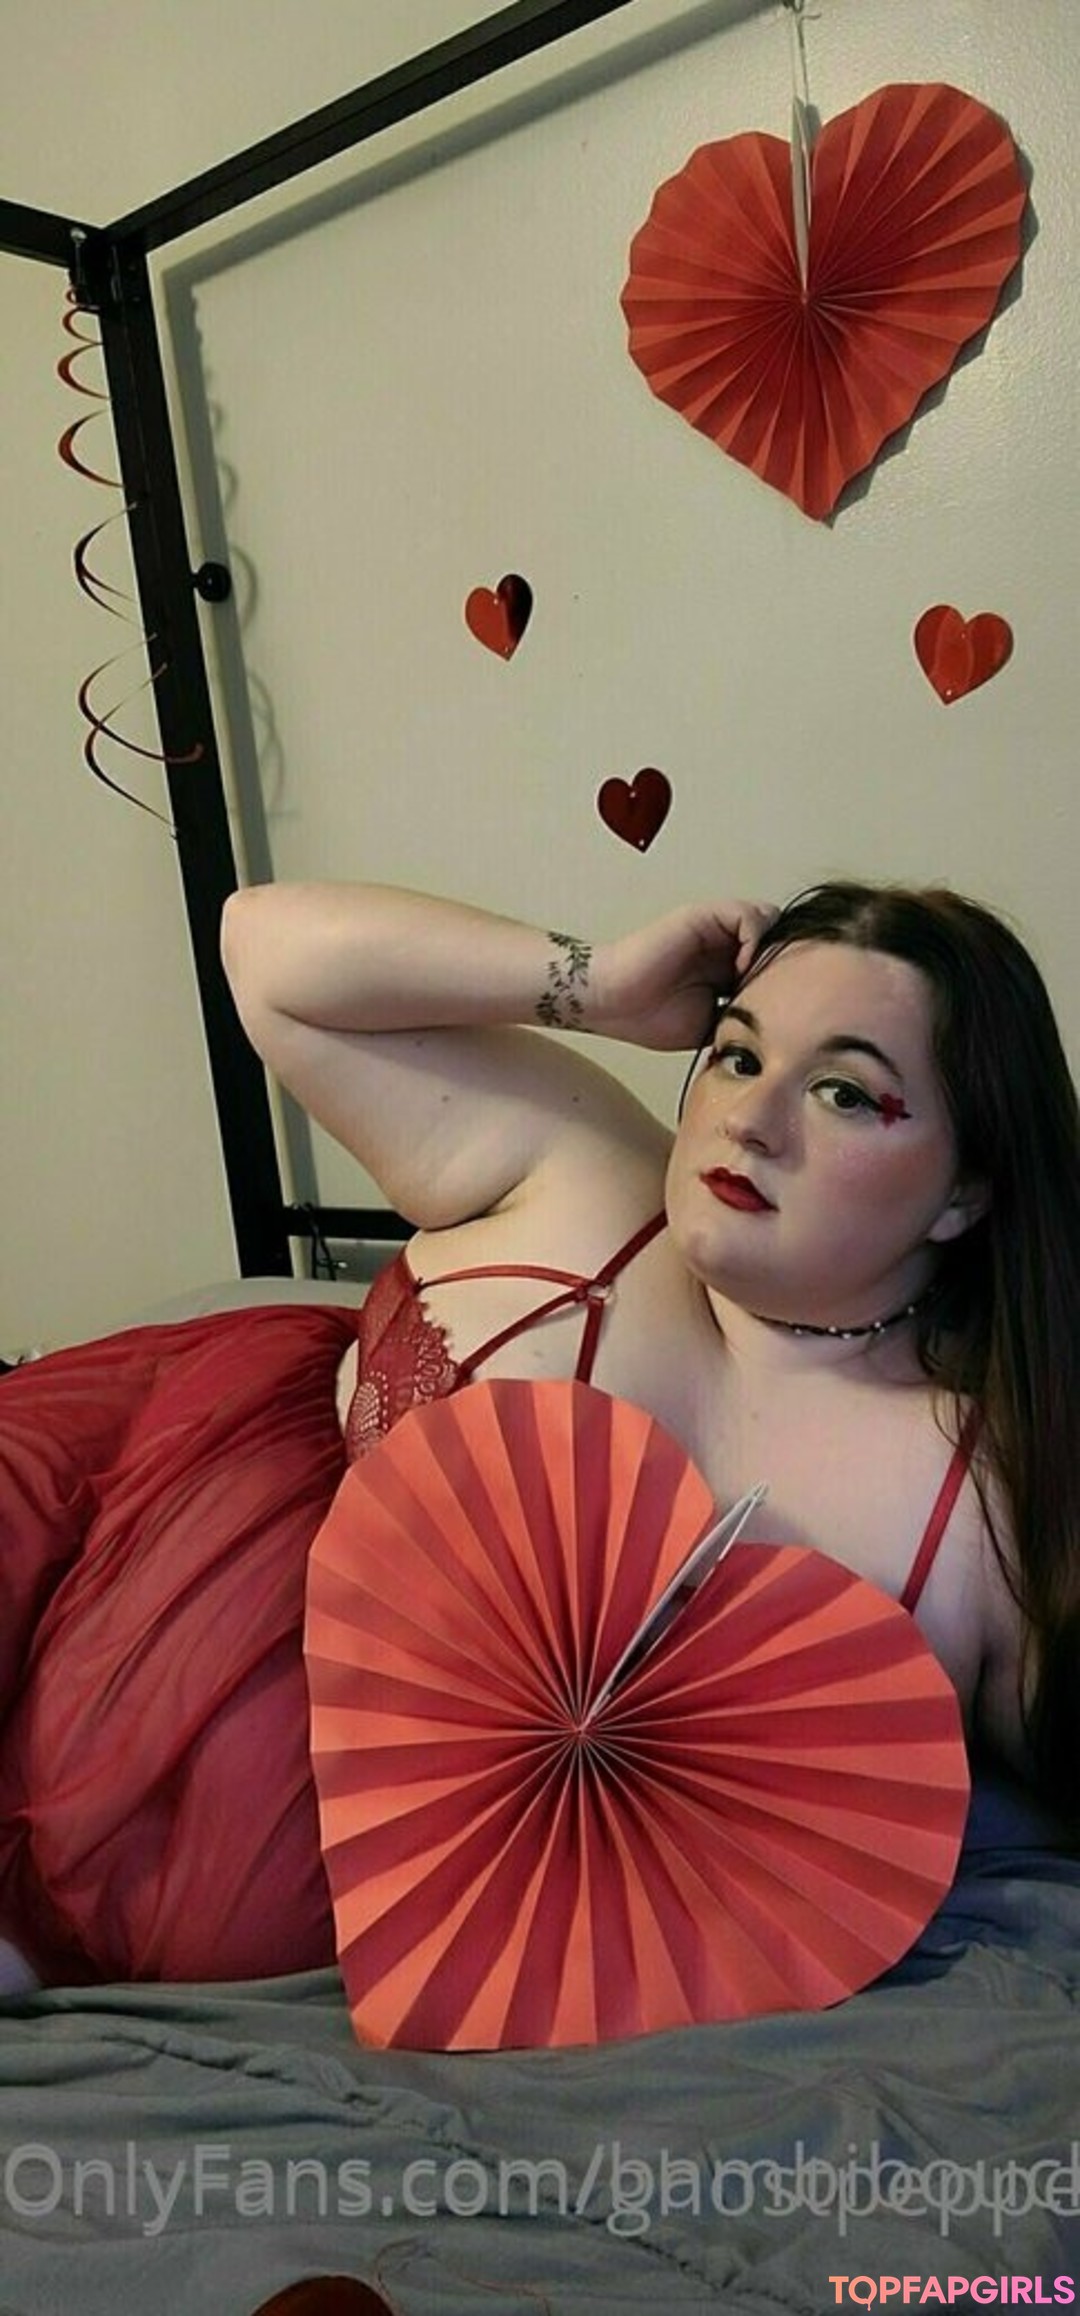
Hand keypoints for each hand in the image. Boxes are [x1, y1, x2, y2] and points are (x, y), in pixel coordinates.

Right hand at [592, 900, 778, 1050]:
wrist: (613, 1002)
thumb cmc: (650, 1017)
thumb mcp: (712, 1025)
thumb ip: (741, 1017)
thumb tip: (778, 1032)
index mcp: (727, 967)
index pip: (776, 963)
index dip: (788, 981)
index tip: (787, 1009)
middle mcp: (725, 944)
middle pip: (779, 941)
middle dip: (788, 965)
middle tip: (781, 994)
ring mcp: (716, 928)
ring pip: (771, 924)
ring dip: (771, 952)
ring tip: (754, 981)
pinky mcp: (704, 917)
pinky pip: (751, 916)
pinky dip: (755, 940)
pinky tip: (739, 969)